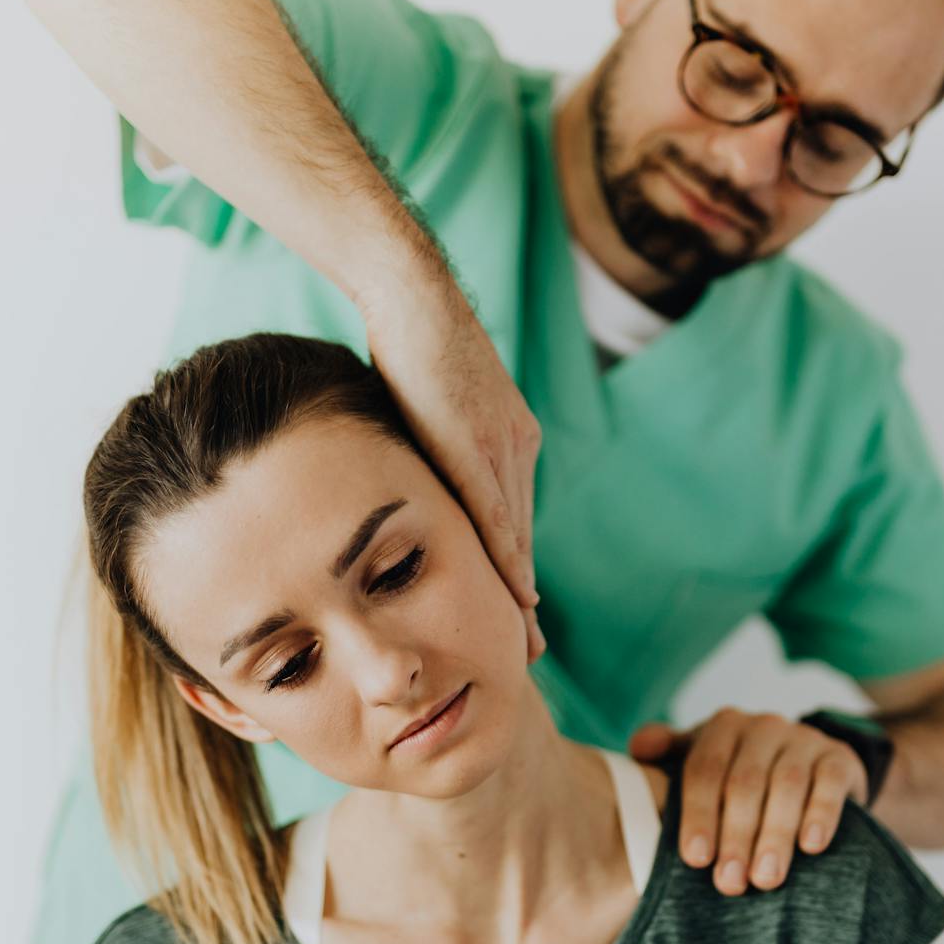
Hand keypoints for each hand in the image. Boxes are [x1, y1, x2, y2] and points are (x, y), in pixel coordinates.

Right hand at [364, 285, 544, 660]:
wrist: (413, 295)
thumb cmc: (411, 340)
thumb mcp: (430, 408)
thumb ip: (435, 449)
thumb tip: (413, 484)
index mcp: (511, 438)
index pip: (513, 519)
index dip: (514, 569)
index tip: (520, 614)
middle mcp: (517, 447)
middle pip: (521, 537)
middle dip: (524, 595)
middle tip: (532, 648)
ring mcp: (501, 447)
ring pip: (514, 535)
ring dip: (519, 591)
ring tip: (525, 639)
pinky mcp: (476, 446)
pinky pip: (495, 514)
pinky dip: (506, 558)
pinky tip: (516, 594)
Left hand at [630, 709, 868, 895]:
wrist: (810, 766)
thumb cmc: (740, 774)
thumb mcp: (704, 760)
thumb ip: (668, 755)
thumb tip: (638, 749)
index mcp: (723, 727)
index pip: (704, 770)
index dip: (698, 814)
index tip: (696, 859)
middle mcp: (763, 727)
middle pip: (744, 782)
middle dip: (735, 836)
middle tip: (729, 883)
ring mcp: (804, 740)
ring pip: (786, 785)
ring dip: (774, 835)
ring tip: (766, 879)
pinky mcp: (839, 758)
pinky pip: (830, 783)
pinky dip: (820, 814)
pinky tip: (812, 846)